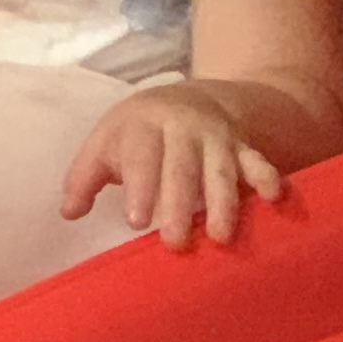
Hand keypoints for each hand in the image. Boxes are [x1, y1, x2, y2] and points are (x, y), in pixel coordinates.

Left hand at [63, 85, 283, 249]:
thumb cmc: (137, 133)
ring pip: (219, 168)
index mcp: (143, 124)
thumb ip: (84, 178)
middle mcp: (182, 127)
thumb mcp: (105, 143)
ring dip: (222, 201)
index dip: (141, 186)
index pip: (142, 154)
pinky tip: (274, 198)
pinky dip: (266, 176)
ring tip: (220, 237)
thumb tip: (69, 213)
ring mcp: (215, 136)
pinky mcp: (241, 147)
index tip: (137, 222)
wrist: (191, 98)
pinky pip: (256, 159)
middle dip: (179, 204)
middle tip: (175, 243)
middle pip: (181, 166)